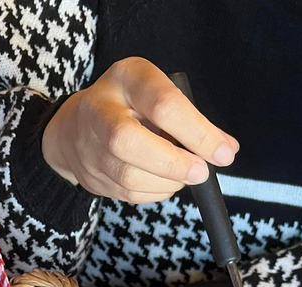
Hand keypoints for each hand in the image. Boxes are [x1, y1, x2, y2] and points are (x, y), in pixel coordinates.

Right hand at [42, 57, 238, 203]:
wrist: (76, 127)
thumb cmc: (131, 106)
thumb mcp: (159, 93)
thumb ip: (192, 118)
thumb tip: (226, 149)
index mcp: (126, 78)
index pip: (163, 104)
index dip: (198, 133)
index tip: (223, 153)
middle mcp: (99, 109)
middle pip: (128, 141)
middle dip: (173, 163)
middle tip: (201, 173)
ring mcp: (89, 145)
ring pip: (128, 175)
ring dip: (167, 182)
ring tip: (185, 175)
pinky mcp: (91, 176)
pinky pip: (129, 194)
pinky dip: (156, 192)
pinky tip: (164, 182)